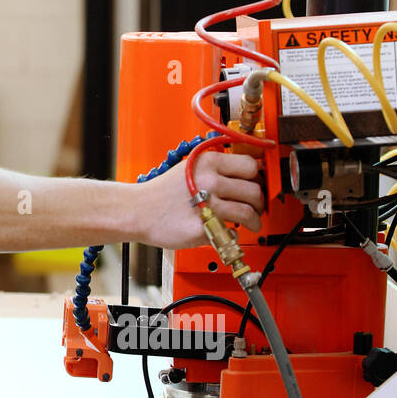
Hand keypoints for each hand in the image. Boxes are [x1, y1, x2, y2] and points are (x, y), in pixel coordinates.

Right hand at [137, 150, 263, 248]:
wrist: (138, 211)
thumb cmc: (161, 193)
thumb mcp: (189, 168)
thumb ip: (215, 168)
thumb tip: (245, 176)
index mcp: (207, 162)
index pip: (250, 165)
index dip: (257, 177)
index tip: (257, 184)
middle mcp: (209, 180)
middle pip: (253, 190)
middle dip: (259, 202)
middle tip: (255, 208)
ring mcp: (207, 204)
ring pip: (248, 213)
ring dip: (254, 221)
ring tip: (251, 224)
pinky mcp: (204, 227)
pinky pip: (232, 233)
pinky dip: (234, 235)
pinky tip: (228, 233)